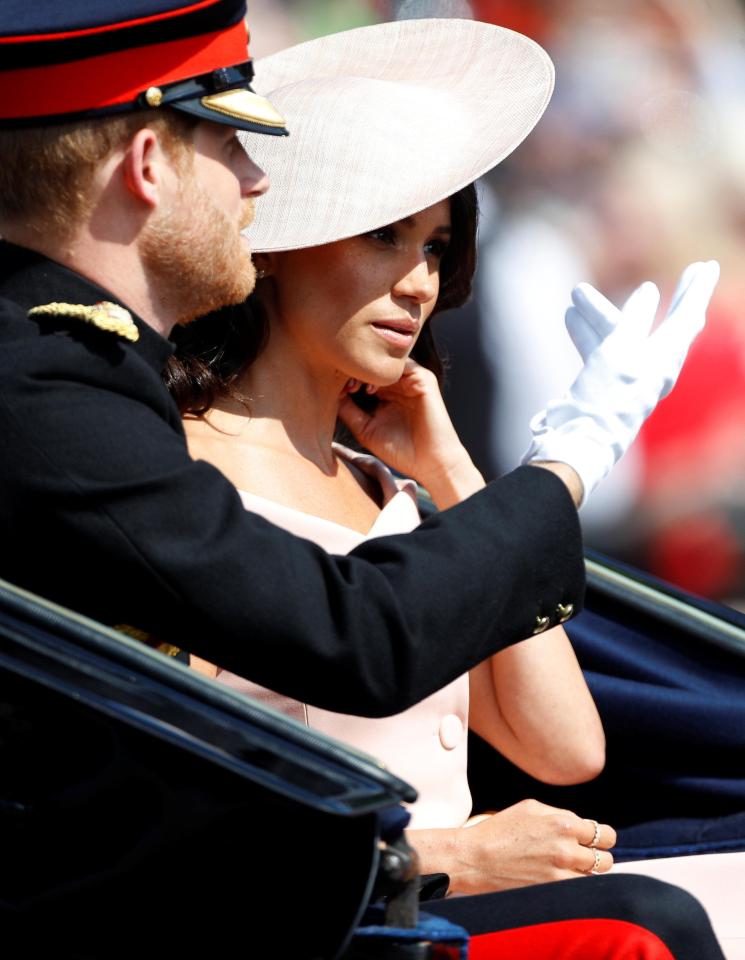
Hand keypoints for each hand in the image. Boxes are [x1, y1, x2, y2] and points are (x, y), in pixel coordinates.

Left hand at [338, 359, 482, 507]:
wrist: (429, 464)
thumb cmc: (400, 451)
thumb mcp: (365, 429)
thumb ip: (348, 410)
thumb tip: (327, 394)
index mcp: (385, 394)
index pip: (362, 374)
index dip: (345, 377)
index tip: (329, 388)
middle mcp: (398, 384)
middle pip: (372, 365)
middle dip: (353, 370)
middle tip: (339, 383)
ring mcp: (412, 380)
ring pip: (385, 363)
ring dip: (366, 370)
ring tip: (353, 386)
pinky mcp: (424, 380)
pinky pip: (402, 364)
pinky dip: (384, 372)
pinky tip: (370, 388)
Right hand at [442, 799, 615, 894]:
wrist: (475, 858)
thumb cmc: (500, 829)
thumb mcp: (531, 807)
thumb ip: (561, 814)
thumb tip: (581, 824)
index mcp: (563, 823)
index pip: (604, 834)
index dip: (602, 838)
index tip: (596, 842)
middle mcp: (567, 849)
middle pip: (606, 859)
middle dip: (598, 857)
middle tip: (584, 857)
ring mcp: (560, 873)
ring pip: (595, 879)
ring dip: (588, 875)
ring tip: (573, 870)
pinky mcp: (552, 891)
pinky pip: (579, 892)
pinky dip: (576, 887)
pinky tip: (564, 881)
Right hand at [523, 260, 719, 504]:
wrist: (576, 443)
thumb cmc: (601, 399)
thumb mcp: (619, 352)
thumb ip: (634, 319)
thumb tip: (648, 292)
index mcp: (663, 362)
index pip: (687, 319)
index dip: (696, 291)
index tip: (707, 266)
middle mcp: (652, 370)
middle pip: (668, 325)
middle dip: (673, 297)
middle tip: (694, 272)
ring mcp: (629, 380)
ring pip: (622, 336)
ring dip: (601, 311)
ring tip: (578, 292)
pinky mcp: (606, 389)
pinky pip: (601, 351)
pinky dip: (588, 332)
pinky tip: (569, 318)